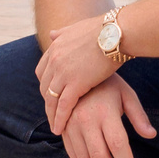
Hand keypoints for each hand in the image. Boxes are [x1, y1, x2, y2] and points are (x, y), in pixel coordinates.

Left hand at [35, 12, 119, 133]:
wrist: (116, 32)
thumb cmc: (104, 30)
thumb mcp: (77, 28)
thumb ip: (62, 33)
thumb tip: (51, 34)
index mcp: (55, 47)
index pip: (42, 72)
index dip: (46, 85)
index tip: (51, 96)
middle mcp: (54, 60)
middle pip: (44, 87)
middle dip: (48, 102)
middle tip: (53, 114)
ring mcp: (63, 72)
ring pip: (51, 99)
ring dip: (51, 115)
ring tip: (55, 127)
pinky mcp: (75, 83)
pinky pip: (63, 106)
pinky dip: (59, 119)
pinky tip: (59, 129)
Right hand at [48, 75, 154, 157]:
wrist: (77, 69)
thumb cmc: (108, 84)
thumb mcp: (127, 94)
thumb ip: (139, 116)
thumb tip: (151, 135)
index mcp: (105, 112)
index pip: (118, 146)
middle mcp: (86, 119)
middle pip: (99, 156)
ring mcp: (72, 124)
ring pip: (84, 157)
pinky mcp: (64, 127)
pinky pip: (72, 152)